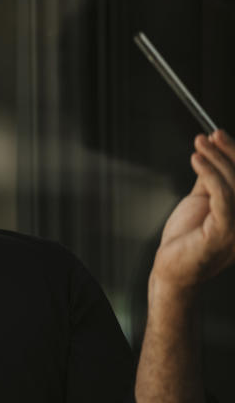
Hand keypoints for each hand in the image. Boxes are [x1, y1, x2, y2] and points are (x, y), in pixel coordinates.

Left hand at [151, 129, 234, 291]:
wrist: (173, 268)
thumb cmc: (188, 238)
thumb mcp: (204, 201)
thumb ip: (213, 181)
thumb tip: (212, 152)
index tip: (217, 134)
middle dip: (229, 151)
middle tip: (210, 135)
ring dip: (216, 159)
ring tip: (198, 144)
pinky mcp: (226, 232)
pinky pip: (223, 196)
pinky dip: (210, 174)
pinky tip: (197, 161)